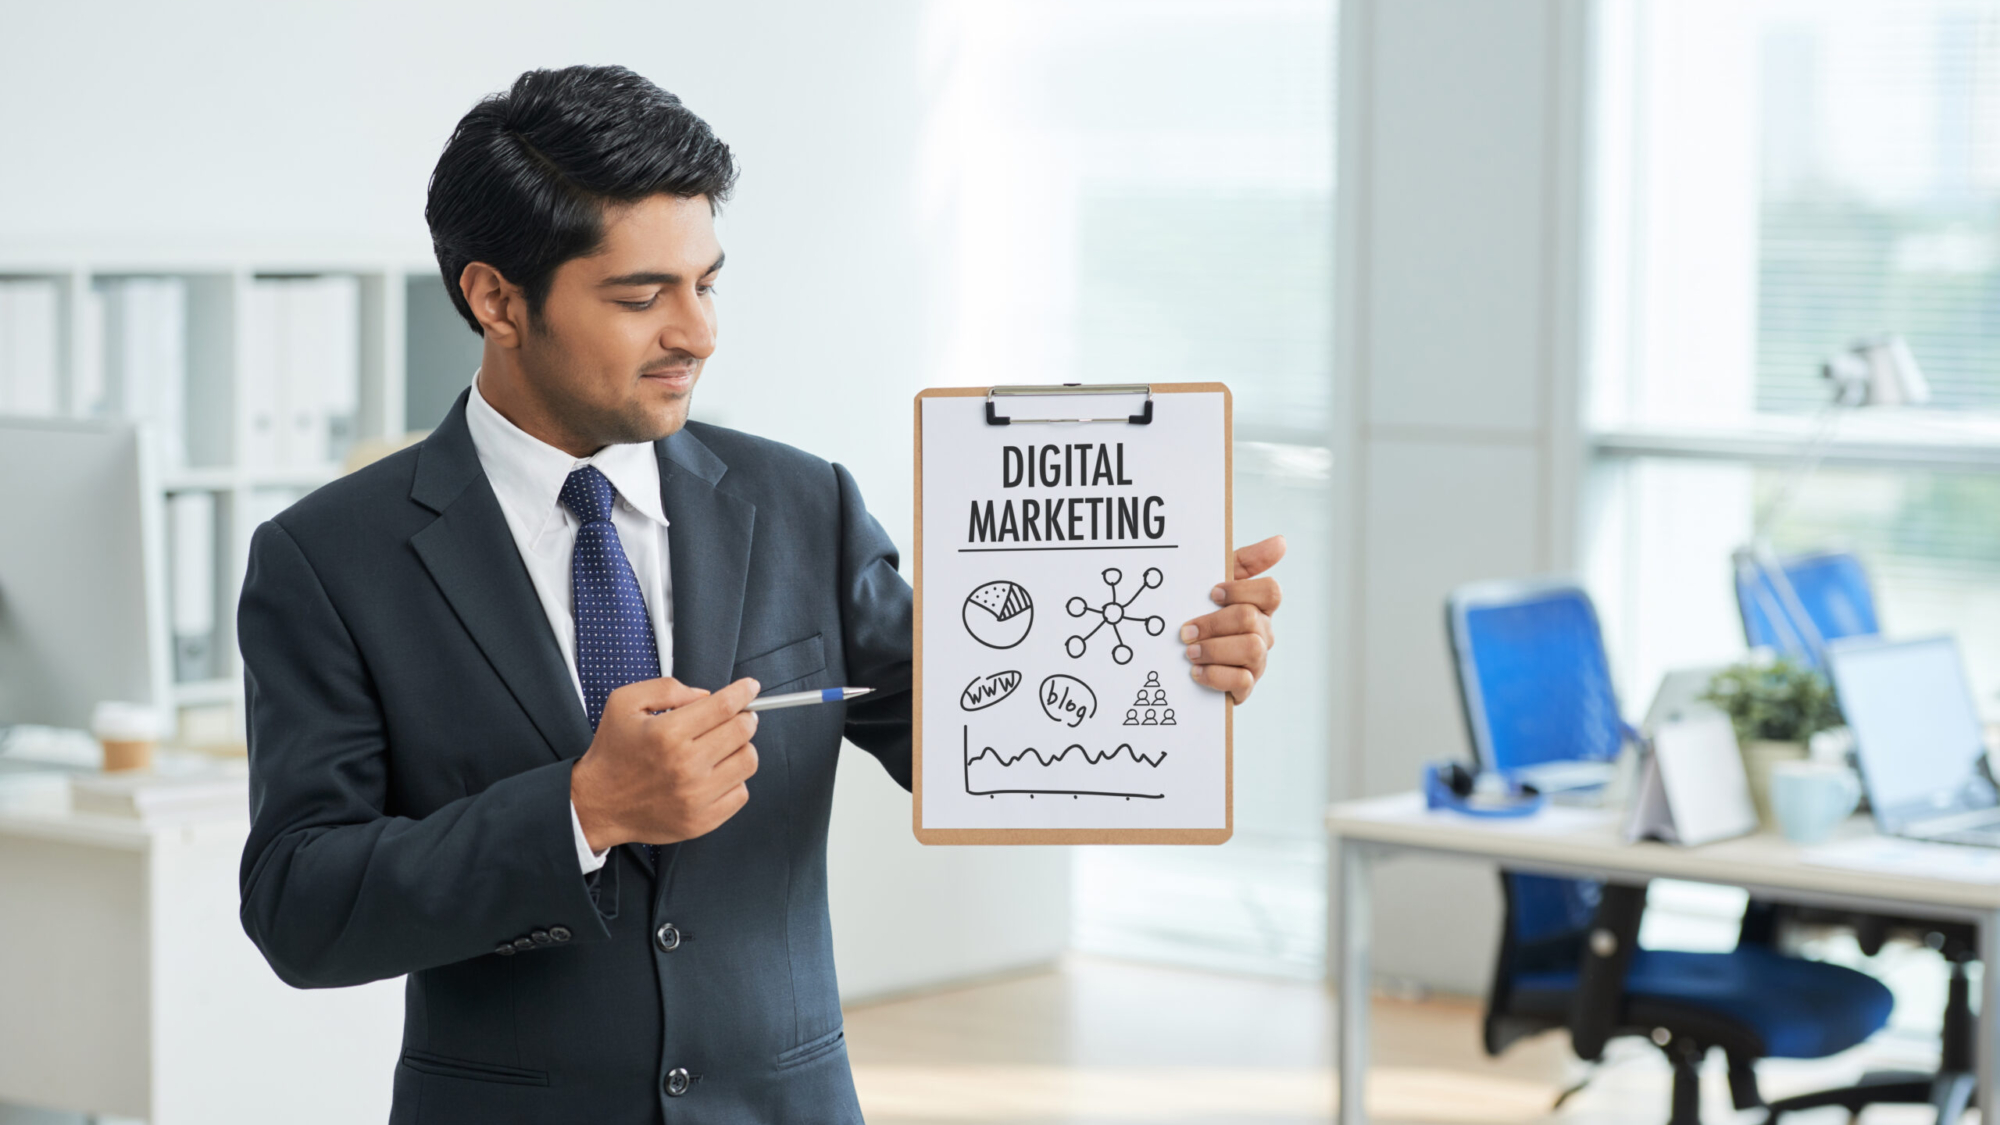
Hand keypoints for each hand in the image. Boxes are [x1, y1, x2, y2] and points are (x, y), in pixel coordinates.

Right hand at [569, 676, 760, 850]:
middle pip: (742, 731)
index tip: (749, 688)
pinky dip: (734, 780)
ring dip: (742, 748)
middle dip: (744, 718)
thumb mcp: (624, 703)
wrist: (597, 804)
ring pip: (748, 761)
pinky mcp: (701, 821)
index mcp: (667, 733)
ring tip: (723, 747)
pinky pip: (741, 793)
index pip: (724, 706)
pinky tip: (715, 774)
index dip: (743, 692)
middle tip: (736, 717)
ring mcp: (695, 796)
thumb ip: (666, 689)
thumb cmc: (612, 753)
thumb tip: (705, 695)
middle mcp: (685, 765)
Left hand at [1180, 535, 1285, 702]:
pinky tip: (1196, 671)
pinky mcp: (1245, 688)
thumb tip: (1281, 541)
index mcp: (1258, 606)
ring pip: (1251, 649)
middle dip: (1214, 623)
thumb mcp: (1214, 585)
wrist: (1178, 663)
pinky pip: (1242, 680)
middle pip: (1252, 619)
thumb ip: (1244, 562)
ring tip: (1190, 651)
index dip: (1242, 590)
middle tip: (1186, 630)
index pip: (1271, 592)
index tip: (1212, 593)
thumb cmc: (1202, 615)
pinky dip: (1216, 675)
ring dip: (1214, 648)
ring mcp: (1257, 662)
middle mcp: (1263, 633)